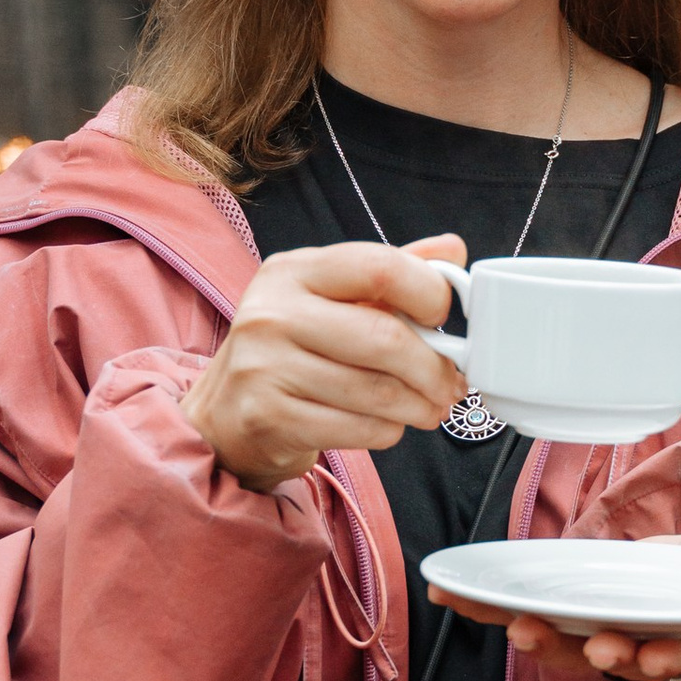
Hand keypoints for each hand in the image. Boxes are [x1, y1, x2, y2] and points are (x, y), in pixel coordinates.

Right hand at [185, 234, 466, 492]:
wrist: (227, 413)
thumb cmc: (292, 349)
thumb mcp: (332, 298)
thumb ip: (390, 272)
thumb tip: (453, 249)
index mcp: (293, 271)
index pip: (379, 266)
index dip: (429, 293)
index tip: (443, 318)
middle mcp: (272, 313)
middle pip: (385, 338)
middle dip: (434, 368)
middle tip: (452, 384)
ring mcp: (264, 367)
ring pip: (377, 391)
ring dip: (419, 406)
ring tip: (429, 408)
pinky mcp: (269, 417)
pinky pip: (357, 428)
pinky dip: (388, 431)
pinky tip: (388, 424)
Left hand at [443, 582, 680, 680]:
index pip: (676, 653)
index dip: (658, 656)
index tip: (639, 656)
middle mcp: (644, 644)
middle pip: (609, 653)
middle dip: (577, 648)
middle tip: (543, 636)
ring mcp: (603, 631)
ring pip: (563, 640)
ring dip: (531, 633)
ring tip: (504, 620)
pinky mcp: (570, 611)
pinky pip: (526, 611)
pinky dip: (487, 605)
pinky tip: (448, 591)